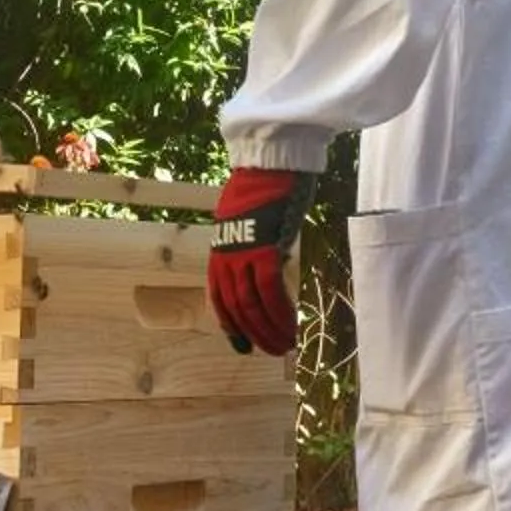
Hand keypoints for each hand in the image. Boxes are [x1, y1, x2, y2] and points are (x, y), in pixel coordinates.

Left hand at [207, 166, 313, 355]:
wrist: (270, 160)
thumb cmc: (267, 184)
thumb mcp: (250, 219)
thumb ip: (253, 244)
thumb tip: (268, 263)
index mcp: (221, 248)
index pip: (219, 295)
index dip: (230, 324)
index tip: (241, 343)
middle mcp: (226, 255)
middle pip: (236, 305)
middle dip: (253, 333)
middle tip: (270, 350)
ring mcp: (243, 253)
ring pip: (251, 304)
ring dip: (268, 329)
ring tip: (284, 345)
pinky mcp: (264, 249)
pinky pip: (270, 291)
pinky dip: (280, 313)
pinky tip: (291, 326)